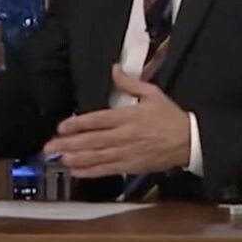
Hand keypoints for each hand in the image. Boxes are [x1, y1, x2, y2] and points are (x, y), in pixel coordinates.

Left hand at [39, 65, 191, 177]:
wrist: (191, 141)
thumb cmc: (171, 118)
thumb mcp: (153, 94)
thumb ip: (130, 82)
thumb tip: (114, 69)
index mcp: (129, 116)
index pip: (99, 120)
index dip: (79, 124)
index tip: (62, 126)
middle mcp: (125, 136)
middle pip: (93, 140)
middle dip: (69, 144)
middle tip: (50, 146)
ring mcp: (127, 153)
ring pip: (97, 157)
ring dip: (77, 159)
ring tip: (59, 159)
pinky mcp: (131, 166)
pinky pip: (107, 170)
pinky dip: (91, 172)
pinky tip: (76, 171)